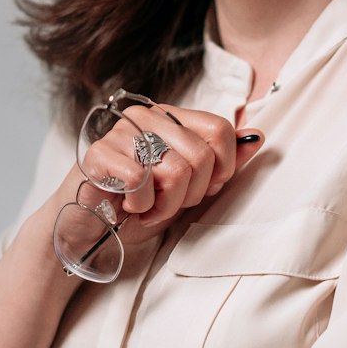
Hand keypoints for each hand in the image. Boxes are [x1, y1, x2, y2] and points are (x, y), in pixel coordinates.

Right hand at [58, 102, 263, 241]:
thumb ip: (222, 163)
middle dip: (191, 194)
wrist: (88, 231)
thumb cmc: (138, 206)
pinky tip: (128, 207)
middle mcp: (148, 116)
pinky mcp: (99, 154)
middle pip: (201, 155)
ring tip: (147, 208)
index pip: (220, 130)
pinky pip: (141, 182)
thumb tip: (258, 136)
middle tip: (167, 204)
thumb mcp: (189, 187)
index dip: (222, 169)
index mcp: (172, 118)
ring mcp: (122, 132)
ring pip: (176, 170)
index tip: (201, 189)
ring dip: (165, 205)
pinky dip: (140, 207)